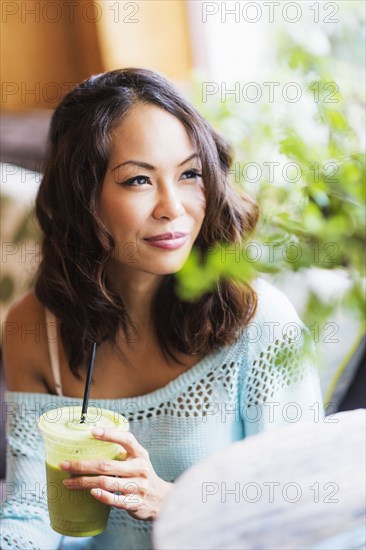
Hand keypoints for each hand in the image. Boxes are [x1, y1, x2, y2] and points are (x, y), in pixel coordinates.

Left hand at [59, 428, 173, 520]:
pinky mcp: (135, 503)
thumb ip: (122, 451)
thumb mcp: (138, 459)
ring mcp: (138, 486)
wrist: (162, 499)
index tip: (92, 431)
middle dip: (82, 465)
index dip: (109, 434)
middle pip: (106, 465)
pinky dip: (101, 497)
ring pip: (106, 483)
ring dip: (84, 482)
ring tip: (68, 482)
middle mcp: (140, 468)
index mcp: (140, 454)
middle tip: (64, 464)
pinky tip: (90, 493)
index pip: (126, 439)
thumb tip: (92, 441)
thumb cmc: (142, 474)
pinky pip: (115, 500)